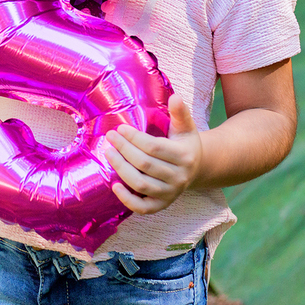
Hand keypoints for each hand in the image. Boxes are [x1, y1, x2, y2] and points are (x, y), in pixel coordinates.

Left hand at [103, 94, 202, 213]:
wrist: (196, 169)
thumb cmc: (184, 144)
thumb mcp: (186, 127)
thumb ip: (180, 112)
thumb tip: (175, 96)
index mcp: (184, 156)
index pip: (154, 148)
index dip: (134, 138)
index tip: (120, 129)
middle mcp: (178, 177)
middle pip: (145, 165)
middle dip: (124, 149)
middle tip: (110, 137)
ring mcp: (170, 193)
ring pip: (141, 185)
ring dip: (121, 169)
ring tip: (108, 153)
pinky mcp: (161, 205)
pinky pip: (142, 207)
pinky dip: (127, 199)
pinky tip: (114, 185)